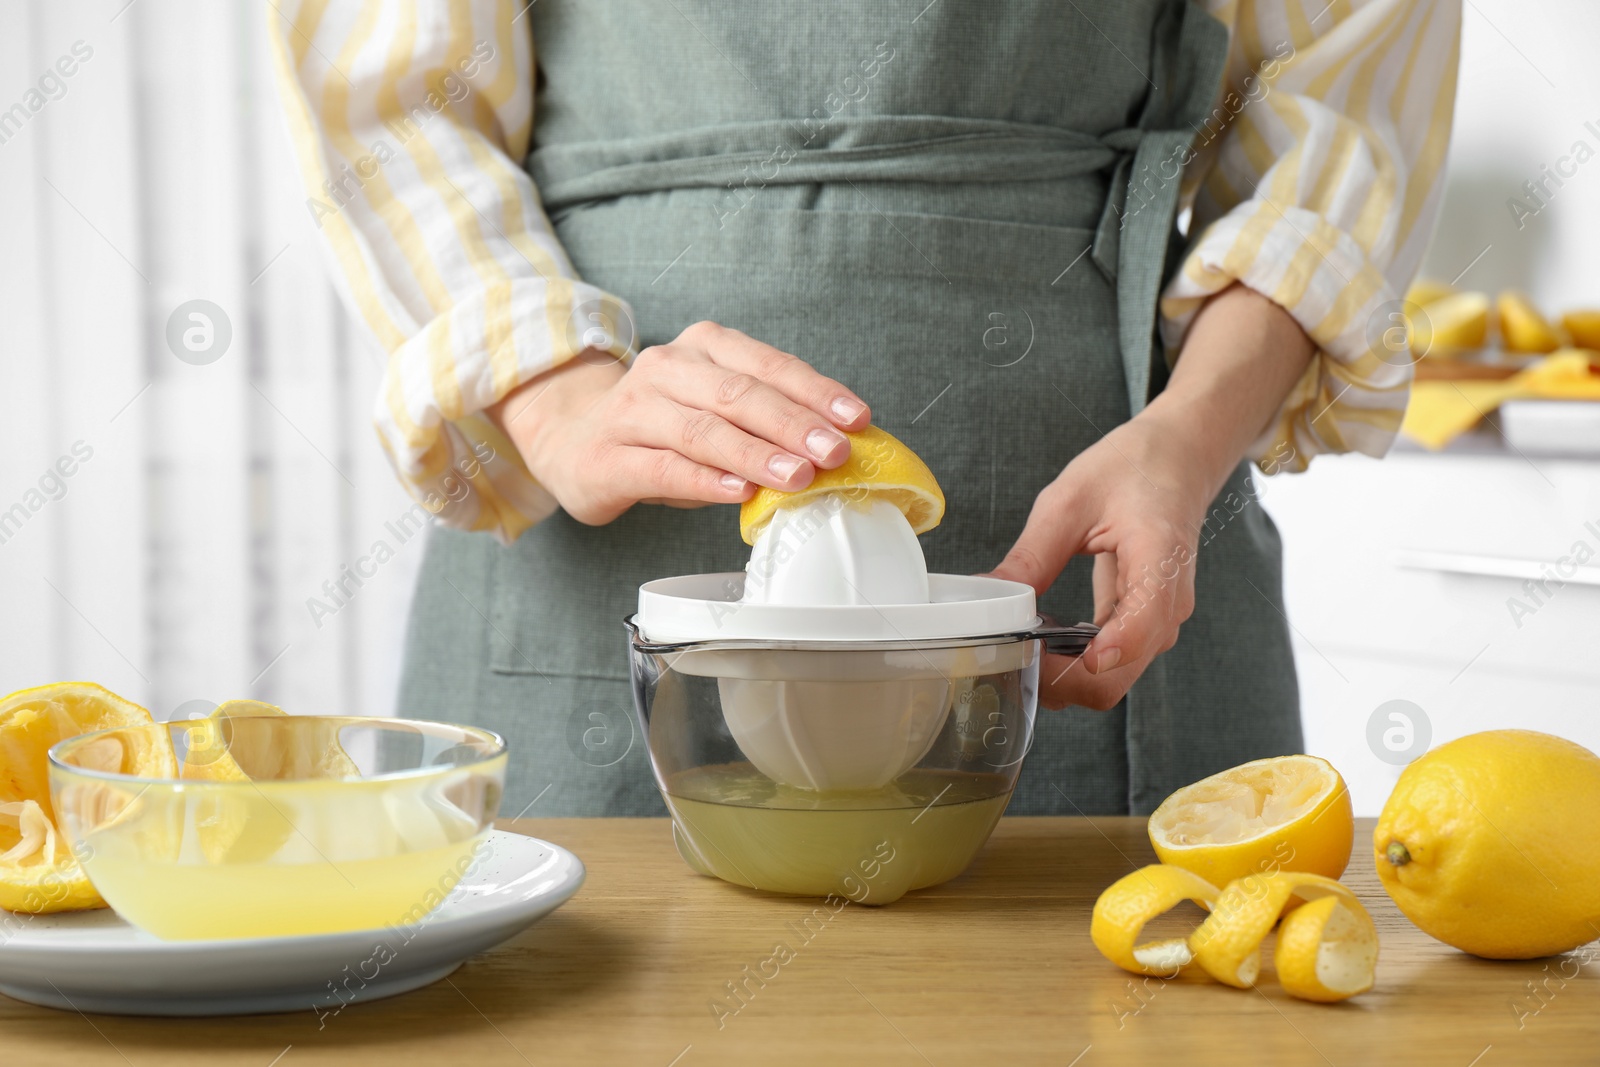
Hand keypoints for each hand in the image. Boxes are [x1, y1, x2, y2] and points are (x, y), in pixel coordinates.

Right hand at [488, 321, 870, 524]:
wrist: (572, 441)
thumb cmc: (663, 430)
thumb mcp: (716, 411)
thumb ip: (766, 423)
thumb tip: (834, 451)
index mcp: (703, 348)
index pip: (768, 365)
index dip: (815, 391)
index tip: (857, 419)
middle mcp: (666, 369)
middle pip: (739, 394)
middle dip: (793, 423)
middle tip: (834, 452)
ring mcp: (632, 411)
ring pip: (703, 430)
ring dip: (756, 454)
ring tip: (798, 476)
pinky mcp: (608, 457)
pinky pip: (664, 468)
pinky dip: (705, 481)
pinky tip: (739, 493)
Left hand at [987, 284, 1315, 710]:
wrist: (1178, 458)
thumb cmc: (1133, 469)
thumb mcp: (1068, 502)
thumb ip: (1032, 557)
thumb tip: (989, 597)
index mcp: (1159, 561)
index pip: (1139, 629)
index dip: (1093, 657)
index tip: (1043, 657)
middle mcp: (1167, 605)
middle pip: (1116, 678)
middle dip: (1059, 681)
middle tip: (1009, 657)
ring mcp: (1158, 620)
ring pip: (1112, 680)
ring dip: (1064, 678)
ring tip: (1019, 647)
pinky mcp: (1144, 623)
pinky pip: (1111, 662)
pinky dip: (1073, 663)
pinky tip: (1042, 640)